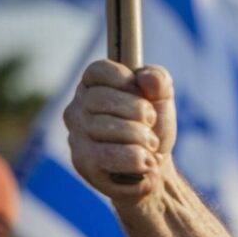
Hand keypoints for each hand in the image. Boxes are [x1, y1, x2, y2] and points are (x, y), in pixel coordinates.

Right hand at [64, 60, 177, 205]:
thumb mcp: (161, 99)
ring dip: (143, 138)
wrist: (155, 166)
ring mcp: (76, 136)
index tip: (142, 94)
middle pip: (103, 98)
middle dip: (140, 112)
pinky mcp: (84, 162)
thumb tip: (146, 77)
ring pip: (109, 127)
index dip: (126, 80)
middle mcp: (76, 109)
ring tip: (151, 146)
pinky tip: (147, 162)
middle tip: (151, 125)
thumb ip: (158, 80)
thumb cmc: (152, 128)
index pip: (98, 70)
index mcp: (91, 87)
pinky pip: (112, 155)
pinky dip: (139, 159)